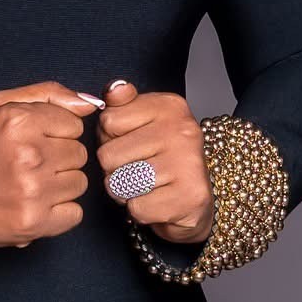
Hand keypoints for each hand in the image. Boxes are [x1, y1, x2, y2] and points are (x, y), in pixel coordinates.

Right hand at [0, 80, 104, 248]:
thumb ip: (47, 95)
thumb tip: (91, 104)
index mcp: (19, 120)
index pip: (74, 124)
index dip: (54, 132)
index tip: (32, 141)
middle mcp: (28, 154)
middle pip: (79, 154)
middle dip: (58, 158)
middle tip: (27, 164)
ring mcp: (32, 191)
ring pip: (79, 183)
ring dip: (58, 185)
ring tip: (27, 184)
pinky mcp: (32, 222)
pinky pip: (75, 213)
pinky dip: (58, 212)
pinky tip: (33, 205)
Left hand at [92, 79, 214, 243]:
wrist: (193, 201)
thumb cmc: (159, 159)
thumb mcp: (140, 123)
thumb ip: (121, 104)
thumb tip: (114, 90)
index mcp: (169, 106)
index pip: (108, 120)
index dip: (109, 138)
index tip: (130, 143)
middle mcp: (182, 130)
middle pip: (108, 155)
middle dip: (114, 169)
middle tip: (138, 170)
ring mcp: (188, 163)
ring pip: (119, 183)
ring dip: (125, 192)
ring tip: (145, 186)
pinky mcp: (190, 197)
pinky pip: (137, 208)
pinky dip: (140, 211)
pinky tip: (157, 202)